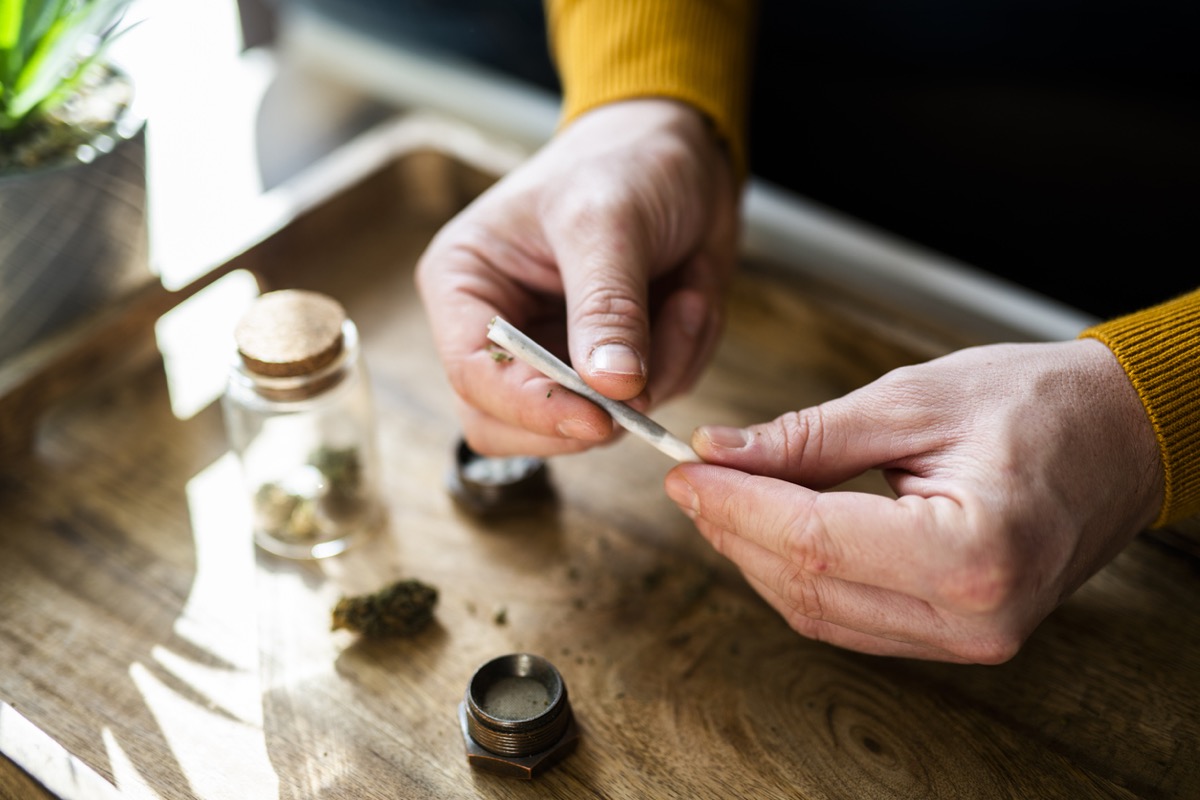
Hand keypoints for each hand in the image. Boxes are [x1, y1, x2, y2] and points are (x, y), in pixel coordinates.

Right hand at [415, 99, 738, 455]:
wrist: (681, 149)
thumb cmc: (625, 162)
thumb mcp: (610, 221)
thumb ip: (606, 306)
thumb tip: (610, 387)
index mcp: (465, 285)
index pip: (473, 376)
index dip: (532, 409)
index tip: (598, 419)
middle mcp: (499, 331)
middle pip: (513, 426)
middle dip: (590, 412)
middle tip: (646, 386)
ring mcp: (555, 357)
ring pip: (590, 425)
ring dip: (655, 375)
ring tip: (684, 299)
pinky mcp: (608, 368)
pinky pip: (643, 403)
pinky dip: (681, 361)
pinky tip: (690, 299)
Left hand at [664, 339, 1162, 662]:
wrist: (1121, 436)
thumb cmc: (1038, 405)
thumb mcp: (912, 401)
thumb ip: (809, 437)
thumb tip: (721, 453)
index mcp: (969, 552)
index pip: (811, 540)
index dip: (733, 505)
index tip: (686, 470)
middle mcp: (972, 617)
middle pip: (807, 585)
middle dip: (734, 530)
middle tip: (693, 480)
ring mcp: (968, 639)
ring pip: (820, 613)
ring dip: (757, 558)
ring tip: (720, 499)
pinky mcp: (958, 635)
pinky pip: (852, 619)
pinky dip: (800, 577)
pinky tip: (770, 531)